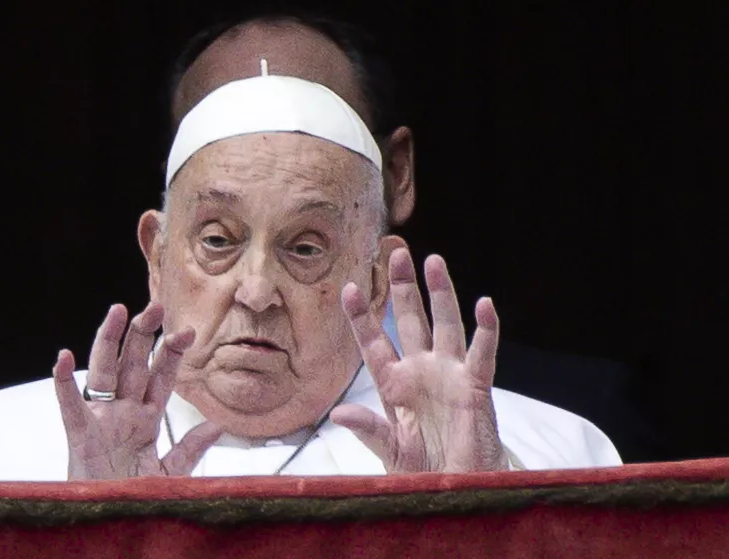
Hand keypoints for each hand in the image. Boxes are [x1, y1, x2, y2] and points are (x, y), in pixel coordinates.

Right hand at [53, 302, 221, 479]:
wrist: (110, 523)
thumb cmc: (134, 496)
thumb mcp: (170, 472)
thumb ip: (189, 447)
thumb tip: (218, 425)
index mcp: (145, 419)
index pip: (161, 378)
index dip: (172, 354)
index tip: (188, 331)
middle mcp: (123, 413)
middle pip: (133, 365)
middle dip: (144, 335)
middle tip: (156, 305)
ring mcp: (100, 421)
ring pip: (104, 373)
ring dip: (109, 342)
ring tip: (117, 311)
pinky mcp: (80, 437)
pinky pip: (70, 407)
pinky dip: (64, 383)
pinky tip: (64, 357)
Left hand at [331, 247, 506, 472]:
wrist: (457, 489)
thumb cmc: (421, 469)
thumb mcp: (388, 450)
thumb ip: (367, 429)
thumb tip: (337, 414)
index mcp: (392, 384)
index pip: (373, 342)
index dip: (361, 316)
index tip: (349, 288)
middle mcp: (420, 371)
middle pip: (409, 320)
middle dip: (403, 287)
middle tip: (396, 252)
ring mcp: (448, 375)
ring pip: (444, 325)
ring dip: (441, 293)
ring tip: (434, 261)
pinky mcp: (475, 387)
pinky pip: (481, 353)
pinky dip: (486, 329)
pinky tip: (484, 304)